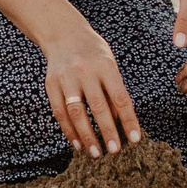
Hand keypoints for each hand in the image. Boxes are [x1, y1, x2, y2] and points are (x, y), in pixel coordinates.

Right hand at [43, 23, 141, 156]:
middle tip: (115, 150)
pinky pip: (60, 112)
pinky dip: (68, 130)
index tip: (135, 139)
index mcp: (105, 65)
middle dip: (107, 131)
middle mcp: (85, 71)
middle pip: (98, 106)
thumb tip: (121, 122)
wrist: (64, 34)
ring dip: (86, 135)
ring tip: (96, 153)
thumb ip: (114, 90)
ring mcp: (66, 78)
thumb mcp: (109, 64)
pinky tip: (77, 143)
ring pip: (76, 112)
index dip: (129, 119)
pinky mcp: (51, 84)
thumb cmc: (94, 53)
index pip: (120, 97)